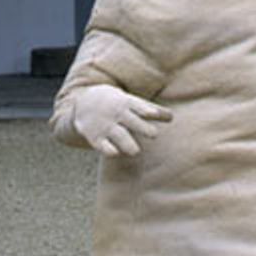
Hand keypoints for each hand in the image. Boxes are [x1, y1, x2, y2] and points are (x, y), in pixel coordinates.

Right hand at [54, 85, 170, 156]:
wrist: (83, 102)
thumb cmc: (117, 104)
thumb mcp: (131, 102)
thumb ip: (151, 110)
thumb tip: (172, 118)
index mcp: (127, 103)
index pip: (137, 105)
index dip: (146, 110)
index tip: (154, 114)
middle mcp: (116, 114)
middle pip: (130, 121)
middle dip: (141, 127)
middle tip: (154, 135)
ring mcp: (105, 126)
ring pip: (117, 135)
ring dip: (126, 143)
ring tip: (135, 151)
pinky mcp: (95, 137)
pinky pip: (101, 145)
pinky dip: (107, 149)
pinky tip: (115, 153)